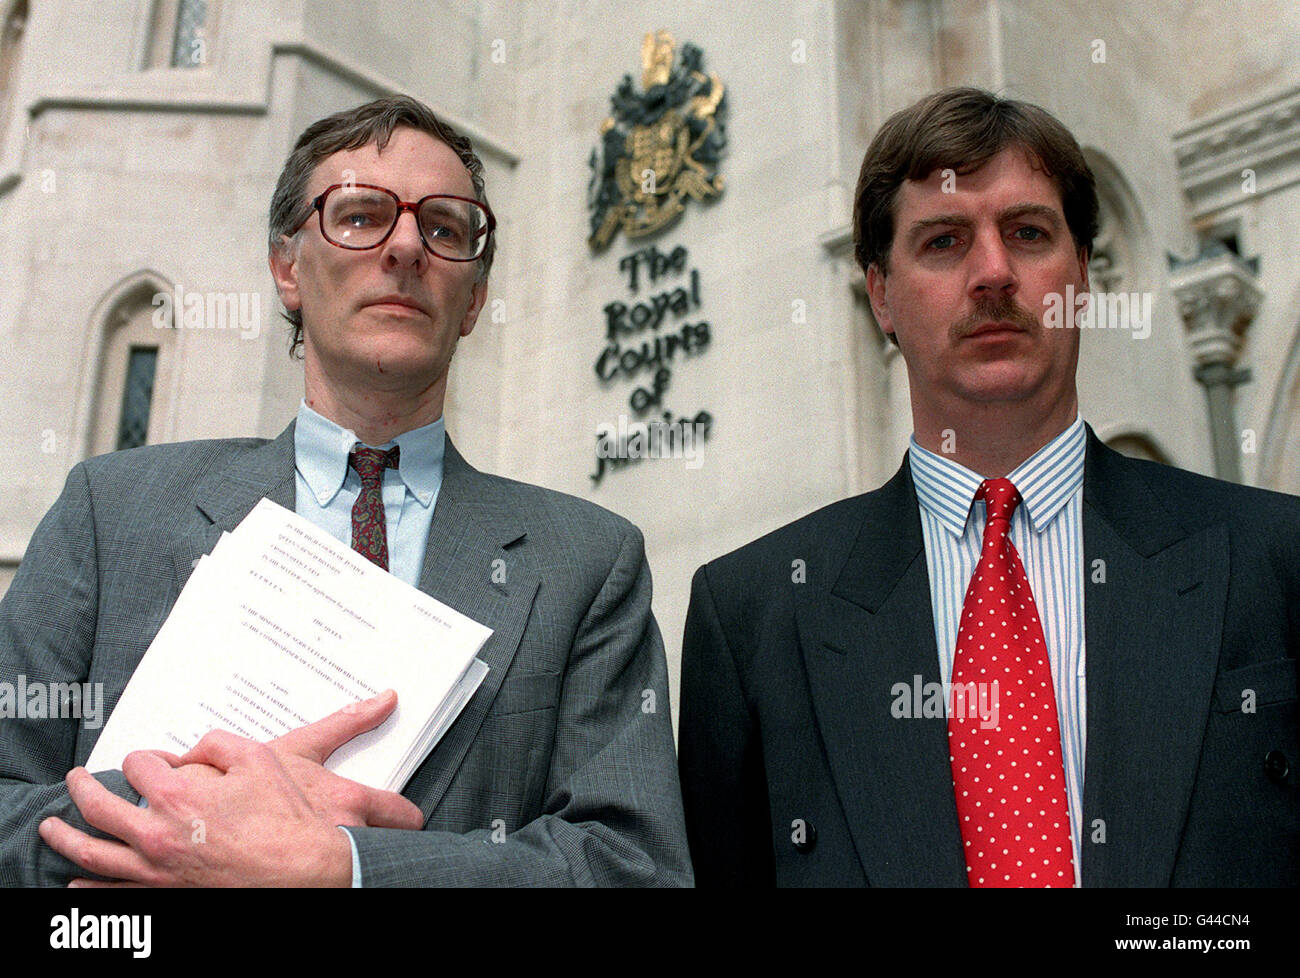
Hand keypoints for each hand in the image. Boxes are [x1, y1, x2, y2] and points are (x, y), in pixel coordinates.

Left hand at [39, 690, 424, 886]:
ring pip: (92, 854)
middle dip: (82, 788)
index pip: (137, 766)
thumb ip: (217, 743)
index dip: (144, 758)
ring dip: (66, 837)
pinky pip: (112, 893)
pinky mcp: (165, 895)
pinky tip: (77, 881)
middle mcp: (156, 834)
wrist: (302, 869)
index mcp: (177, 796)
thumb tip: (193, 747)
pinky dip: (88, 887)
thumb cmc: (284, 818)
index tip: (151, 762)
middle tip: (75, 780)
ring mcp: (156, 870)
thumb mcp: (258, 759)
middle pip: (98, 807)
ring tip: (52, 827)